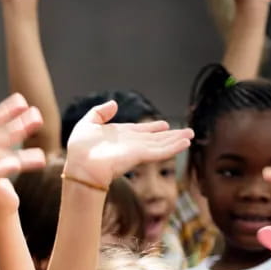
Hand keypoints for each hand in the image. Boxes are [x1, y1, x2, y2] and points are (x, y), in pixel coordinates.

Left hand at [64, 100, 192, 187]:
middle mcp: (131, 144)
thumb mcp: (87, 124)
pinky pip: (160, 151)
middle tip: (187, 132)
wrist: (80, 165)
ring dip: (176, 140)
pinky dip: (173, 147)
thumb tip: (114, 103)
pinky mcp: (140, 156)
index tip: (164, 125)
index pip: (140, 131)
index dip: (153, 129)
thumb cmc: (80, 149)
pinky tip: (186, 143)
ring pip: (161, 144)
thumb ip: (100, 113)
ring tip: (191, 136)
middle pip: (155, 139)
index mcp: (120, 136)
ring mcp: (136, 150)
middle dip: (171, 135)